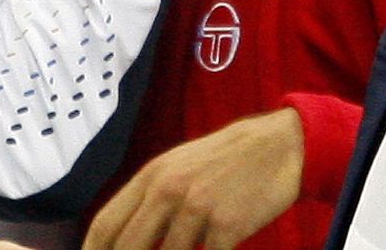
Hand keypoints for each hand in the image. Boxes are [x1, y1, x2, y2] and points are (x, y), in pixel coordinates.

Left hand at [84, 108, 304, 249]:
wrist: (280, 145)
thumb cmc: (226, 161)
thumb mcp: (180, 167)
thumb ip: (150, 199)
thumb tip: (121, 240)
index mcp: (152, 175)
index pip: (105, 225)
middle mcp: (169, 189)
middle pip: (127, 249)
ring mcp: (198, 207)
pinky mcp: (227, 225)